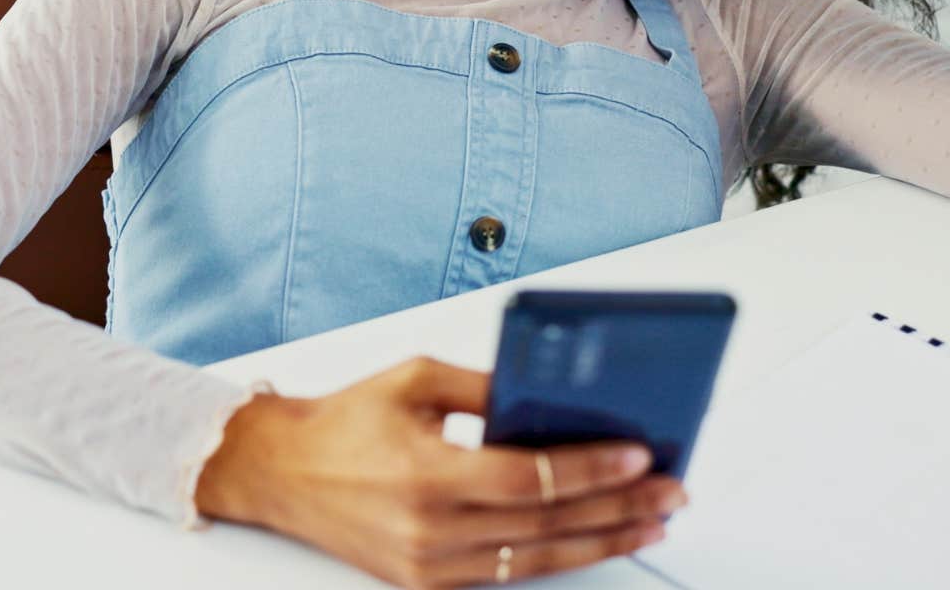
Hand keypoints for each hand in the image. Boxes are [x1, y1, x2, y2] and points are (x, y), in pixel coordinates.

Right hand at [194, 357, 686, 588]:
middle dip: (618, 507)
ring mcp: (429, 566)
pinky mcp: (427, 584)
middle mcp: (430, 530)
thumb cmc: (343, 422)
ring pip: (536, 561)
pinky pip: (507, 575)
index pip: (529, 479)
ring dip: (602, 540)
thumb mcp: (414, 380)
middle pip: (547, 527)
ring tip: (650, 521)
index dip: (590, 469)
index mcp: (425, 474)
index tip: (638, 455)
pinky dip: (557, 557)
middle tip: (668, 491)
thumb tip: (553, 393)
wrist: (281, 472)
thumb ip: (485, 387)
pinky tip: (593, 541)